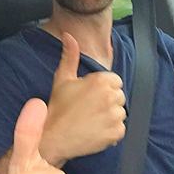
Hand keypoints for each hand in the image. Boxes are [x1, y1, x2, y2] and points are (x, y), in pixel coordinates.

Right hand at [40, 33, 126, 165]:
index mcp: (100, 81)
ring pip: (120, 112)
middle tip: (89, 108)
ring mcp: (114, 116)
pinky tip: (95, 130)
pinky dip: (111, 131)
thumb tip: (69, 36)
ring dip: (110, 116)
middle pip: (119, 95)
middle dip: (108, 101)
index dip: (102, 88)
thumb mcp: (62, 78)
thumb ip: (70, 55)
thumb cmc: (57, 108)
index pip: (115, 81)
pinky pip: (120, 129)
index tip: (90, 96)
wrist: (53, 137)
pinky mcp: (116, 133)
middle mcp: (110, 97)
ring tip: (92, 119)